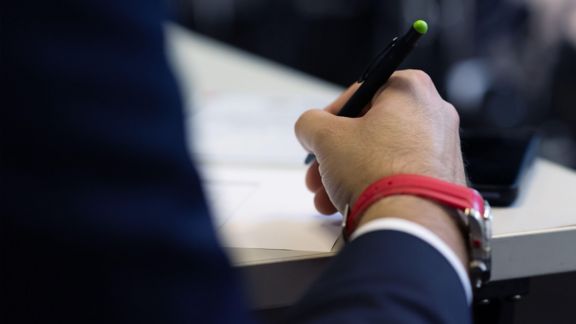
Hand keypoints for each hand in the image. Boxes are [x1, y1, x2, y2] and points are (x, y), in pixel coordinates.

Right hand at [295, 70, 465, 214]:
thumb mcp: (326, 137)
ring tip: (327, 198)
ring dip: (348, 175)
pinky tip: (351, 205)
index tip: (317, 137)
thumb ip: (310, 123)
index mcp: (411, 90)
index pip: (359, 95)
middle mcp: (435, 113)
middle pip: (370, 130)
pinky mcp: (444, 178)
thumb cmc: (376, 171)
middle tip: (317, 173)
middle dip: (336, 155)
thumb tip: (310, 128)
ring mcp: (444, 148)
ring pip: (383, 156)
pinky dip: (375, 186)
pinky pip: (401, 175)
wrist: (411, 222)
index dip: (330, 118)